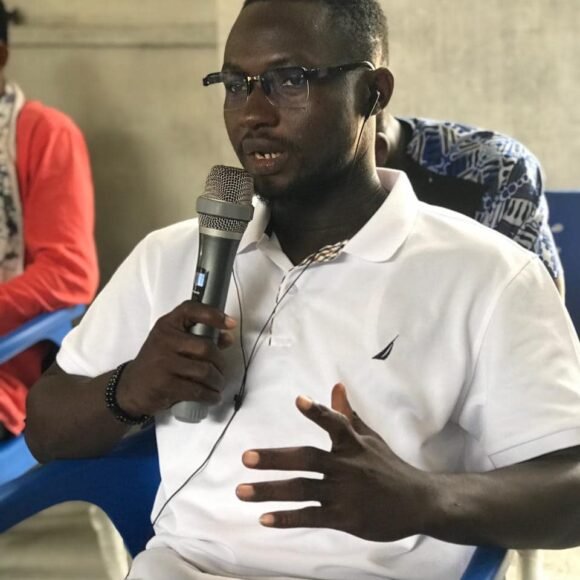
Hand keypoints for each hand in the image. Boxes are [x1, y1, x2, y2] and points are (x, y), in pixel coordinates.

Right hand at [115, 300, 235, 416]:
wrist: (130, 387)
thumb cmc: (157, 362)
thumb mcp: (173, 343)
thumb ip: (199, 338)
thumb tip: (227, 338)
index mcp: (167, 325)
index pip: (190, 310)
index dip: (213, 314)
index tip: (230, 323)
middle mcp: (164, 340)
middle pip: (206, 347)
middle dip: (220, 362)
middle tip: (222, 370)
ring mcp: (164, 363)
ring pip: (205, 371)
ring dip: (217, 380)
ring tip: (218, 384)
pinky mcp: (165, 385)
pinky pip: (197, 390)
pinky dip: (210, 395)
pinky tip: (213, 396)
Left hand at [236, 383, 434, 541]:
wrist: (419, 502)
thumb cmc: (389, 466)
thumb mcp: (370, 437)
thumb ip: (348, 415)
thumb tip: (335, 385)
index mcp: (353, 443)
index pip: (334, 423)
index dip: (317, 412)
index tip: (299, 400)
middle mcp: (346, 466)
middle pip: (307, 459)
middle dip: (275, 458)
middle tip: (246, 458)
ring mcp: (344, 493)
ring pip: (302, 489)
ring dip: (270, 490)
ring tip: (241, 491)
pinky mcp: (345, 518)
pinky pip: (311, 517)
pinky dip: (288, 518)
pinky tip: (264, 519)